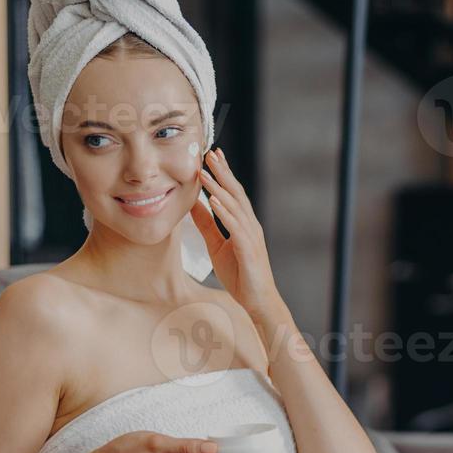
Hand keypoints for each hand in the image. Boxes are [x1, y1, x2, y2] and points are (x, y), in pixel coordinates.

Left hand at [189, 147, 282, 315]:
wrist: (258, 300)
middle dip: (222, 172)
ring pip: (235, 206)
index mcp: (243, 224)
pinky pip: (235, 227)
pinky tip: (213, 200)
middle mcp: (250, 225)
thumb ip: (207, 225)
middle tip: (210, 152)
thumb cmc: (240, 275)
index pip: (232, 194)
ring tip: (204, 172)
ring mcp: (251, 236)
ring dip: (218, 188)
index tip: (212, 156)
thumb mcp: (217, 246)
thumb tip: (193, 205)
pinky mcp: (248, 249)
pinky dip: (224, 212)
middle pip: (236, 193)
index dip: (223, 174)